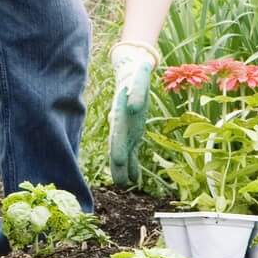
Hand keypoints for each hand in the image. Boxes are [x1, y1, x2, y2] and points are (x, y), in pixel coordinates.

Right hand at [107, 41, 156, 188]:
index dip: (118, 147)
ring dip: (123, 169)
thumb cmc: (136, 73)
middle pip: (117, 147)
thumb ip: (137, 91)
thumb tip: (133, 107)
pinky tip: (135, 180)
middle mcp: (120, 124)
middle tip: (120, 182)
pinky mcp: (134, 133)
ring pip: (123, 153)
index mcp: (120, 113)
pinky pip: (133, 152)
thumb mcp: (140, 78)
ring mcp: (126, 130)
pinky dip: (134, 165)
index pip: (117, 133)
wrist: (131, 72)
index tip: (120, 160)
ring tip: (124, 185)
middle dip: (118, 164)